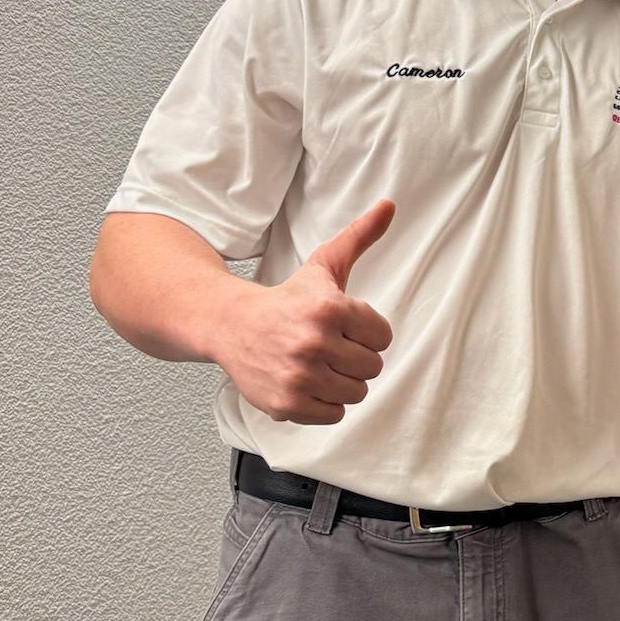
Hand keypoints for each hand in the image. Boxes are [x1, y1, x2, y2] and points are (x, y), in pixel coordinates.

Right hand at [214, 200, 395, 424]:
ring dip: (341, 381)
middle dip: (355, 357)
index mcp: (330, 309)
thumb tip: (389, 206)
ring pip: (356, 393)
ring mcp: (300, 376)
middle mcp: (314, 342)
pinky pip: (334, 414)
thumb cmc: (285, 299)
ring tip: (318, 363)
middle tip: (329, 346)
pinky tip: (307, 382)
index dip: (367, 332)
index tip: (344, 327)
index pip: (383, 337)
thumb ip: (360, 237)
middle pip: (372, 367)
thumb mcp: (324, 265)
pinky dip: (324, 402)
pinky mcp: (288, 403)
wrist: (230, 325)